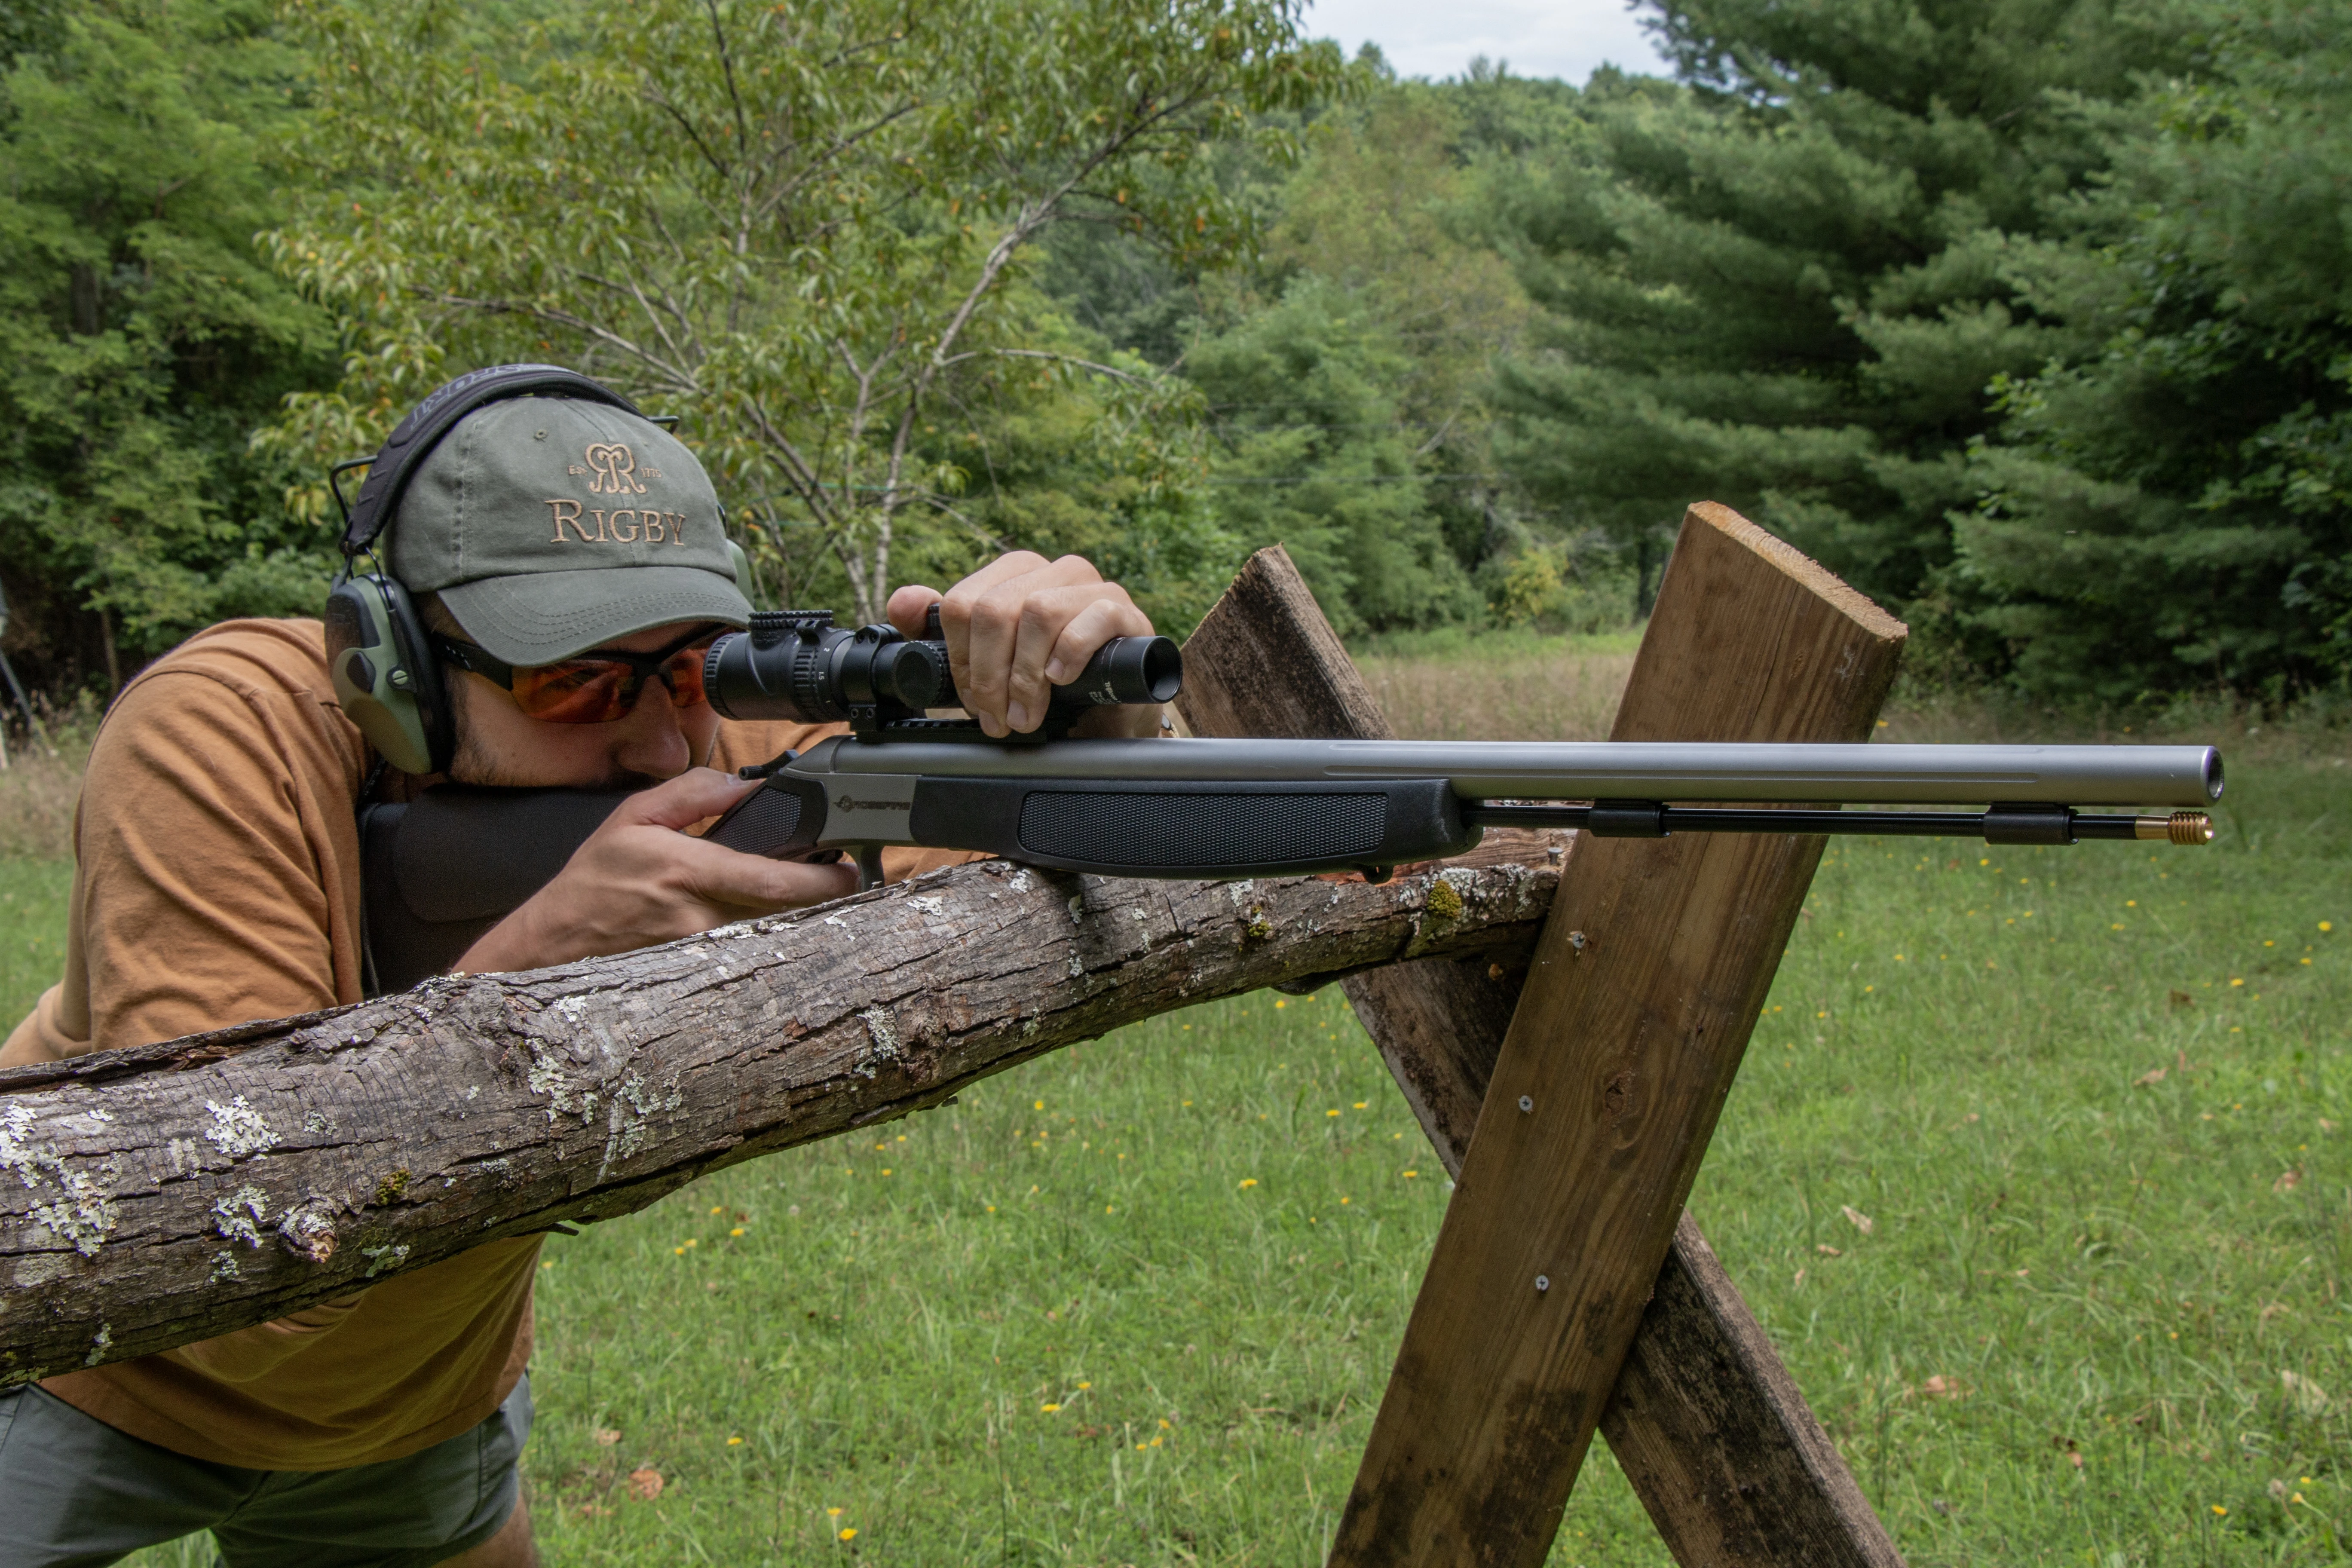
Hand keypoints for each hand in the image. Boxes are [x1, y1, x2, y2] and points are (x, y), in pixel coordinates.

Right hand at [454, 769, 857, 972]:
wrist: (560, 937)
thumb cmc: (597, 876)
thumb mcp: (635, 815)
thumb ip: (693, 793)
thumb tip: (745, 784)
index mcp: (687, 872)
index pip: (770, 884)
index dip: (820, 880)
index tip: (849, 868)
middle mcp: (700, 917)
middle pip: (783, 913)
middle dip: (819, 895)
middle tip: (843, 874)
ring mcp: (702, 949)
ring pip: (769, 931)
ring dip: (795, 912)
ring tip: (811, 888)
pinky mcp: (699, 967)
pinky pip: (748, 946)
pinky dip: (767, 928)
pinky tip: (773, 913)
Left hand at [888, 552, 1161, 738]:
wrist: (1111, 714)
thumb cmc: (1050, 686)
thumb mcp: (991, 661)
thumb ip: (942, 630)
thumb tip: (902, 603)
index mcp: (1015, 573)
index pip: (964, 603)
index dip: (962, 660)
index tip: (973, 700)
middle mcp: (1053, 571)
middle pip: (995, 609)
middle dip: (989, 675)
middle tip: (998, 717)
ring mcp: (1093, 587)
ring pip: (1038, 612)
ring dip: (1026, 676)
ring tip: (1028, 714)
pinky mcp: (1126, 612)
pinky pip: (1094, 616)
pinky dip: (1071, 651)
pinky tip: (1063, 679)